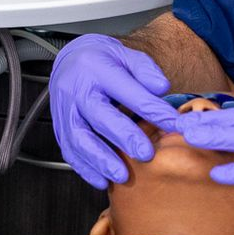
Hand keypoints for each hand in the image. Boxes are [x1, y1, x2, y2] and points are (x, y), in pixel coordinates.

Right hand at [48, 35, 181, 188]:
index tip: (173, 125)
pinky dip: (84, 168)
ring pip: (79, 138)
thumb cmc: (101, 60)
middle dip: (124, 138)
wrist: (70, 59)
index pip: (128, 92)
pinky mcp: (59, 126)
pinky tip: (101, 180)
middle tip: (145, 155)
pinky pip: (69, 150)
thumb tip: (162, 88)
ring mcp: (64, 109)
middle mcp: (76, 89)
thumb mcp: (126, 54)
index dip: (152, 110)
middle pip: (99, 116)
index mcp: (96, 68)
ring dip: (100, 160)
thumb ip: (145, 70)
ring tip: (122, 175)